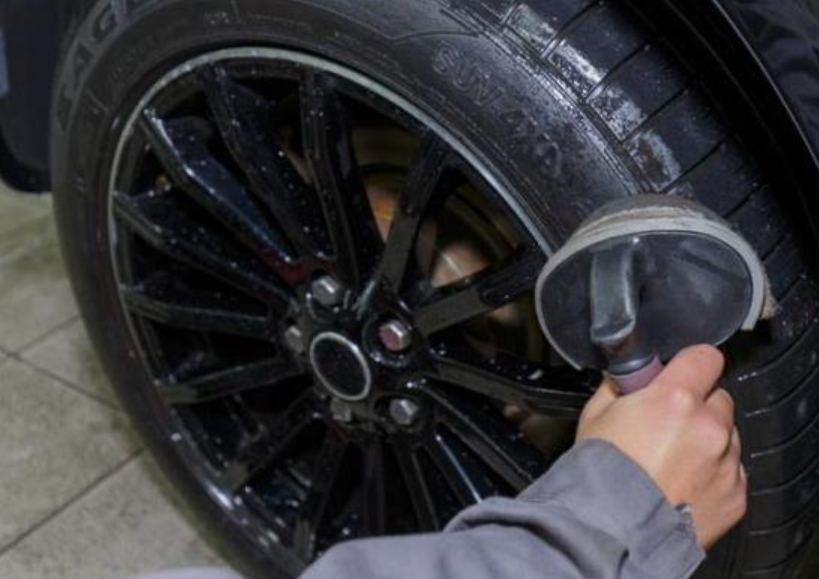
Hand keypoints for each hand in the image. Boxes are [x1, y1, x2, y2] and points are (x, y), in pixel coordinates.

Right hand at [576, 345, 746, 548]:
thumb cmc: (599, 475)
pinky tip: (683, 483)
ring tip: (672, 461)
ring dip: (707, 440)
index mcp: (675, 399)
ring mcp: (726, 463)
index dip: (690, 364)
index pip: (705, 357)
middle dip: (696, 406)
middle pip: (718, 397)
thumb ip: (621, 386)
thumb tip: (631, 375)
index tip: (679, 374)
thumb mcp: (595, 414)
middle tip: (666, 424)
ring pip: (727, 434)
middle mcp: (709, 427)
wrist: (611, 531)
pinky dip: (713, 473)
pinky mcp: (735, 494)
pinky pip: (732, 470)